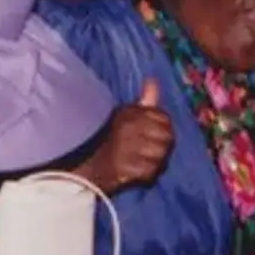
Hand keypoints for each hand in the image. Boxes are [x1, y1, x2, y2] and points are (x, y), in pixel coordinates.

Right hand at [79, 78, 173, 193]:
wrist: (87, 165)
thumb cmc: (111, 137)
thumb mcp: (126, 114)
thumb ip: (144, 100)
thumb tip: (153, 80)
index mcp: (130, 113)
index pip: (164, 118)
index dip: (163, 128)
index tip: (153, 134)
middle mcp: (129, 128)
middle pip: (167, 137)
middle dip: (162, 146)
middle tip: (150, 150)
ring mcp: (127, 149)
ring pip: (160, 156)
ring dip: (155, 161)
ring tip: (142, 160)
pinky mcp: (125, 168)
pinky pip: (150, 171)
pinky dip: (146, 174)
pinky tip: (137, 171)